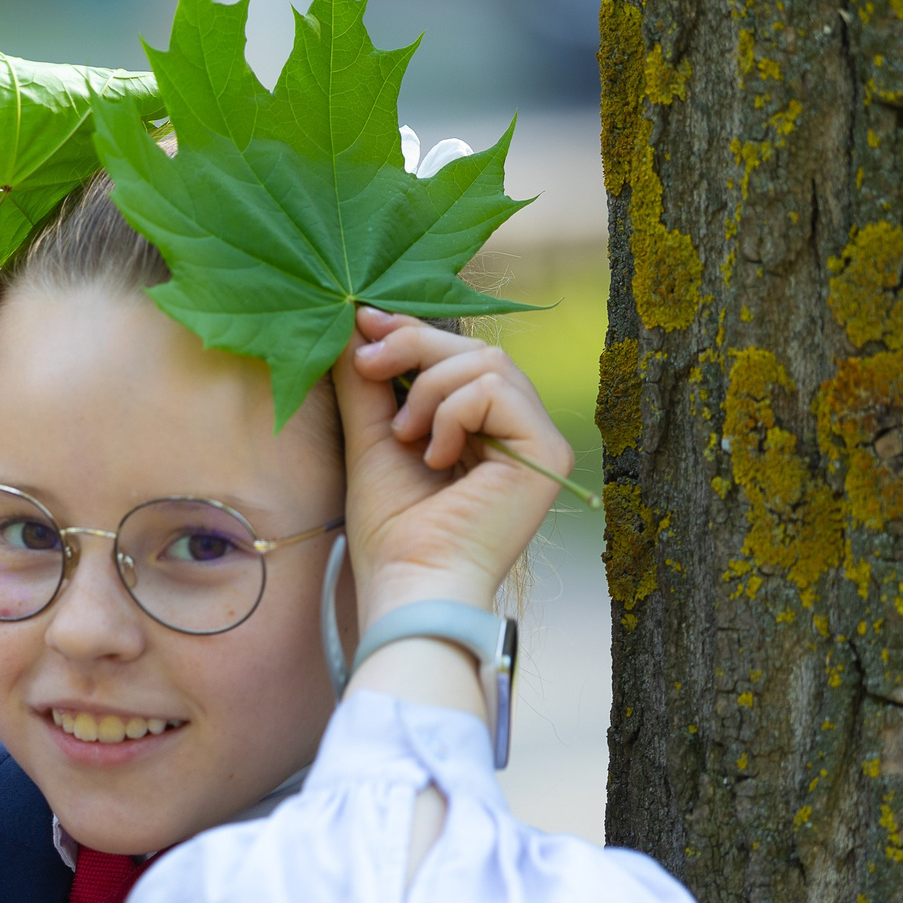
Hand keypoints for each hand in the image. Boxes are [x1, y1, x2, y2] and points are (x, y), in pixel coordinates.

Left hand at [337, 309, 567, 619]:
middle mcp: (516, 429)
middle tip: (368, 366)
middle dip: (414, 347)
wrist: (409, 580)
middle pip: (476, 348)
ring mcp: (537, 439)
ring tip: (405, 437)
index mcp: (482, 427)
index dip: (414, 331)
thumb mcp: (372, 438)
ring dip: (430, 389)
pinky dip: (453, 412)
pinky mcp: (546, 450)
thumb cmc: (391, 530)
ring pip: (487, 361)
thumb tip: (357, 323)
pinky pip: (496, 389)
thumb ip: (369, 384)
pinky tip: (436, 457)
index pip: (458, 355)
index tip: (364, 321)